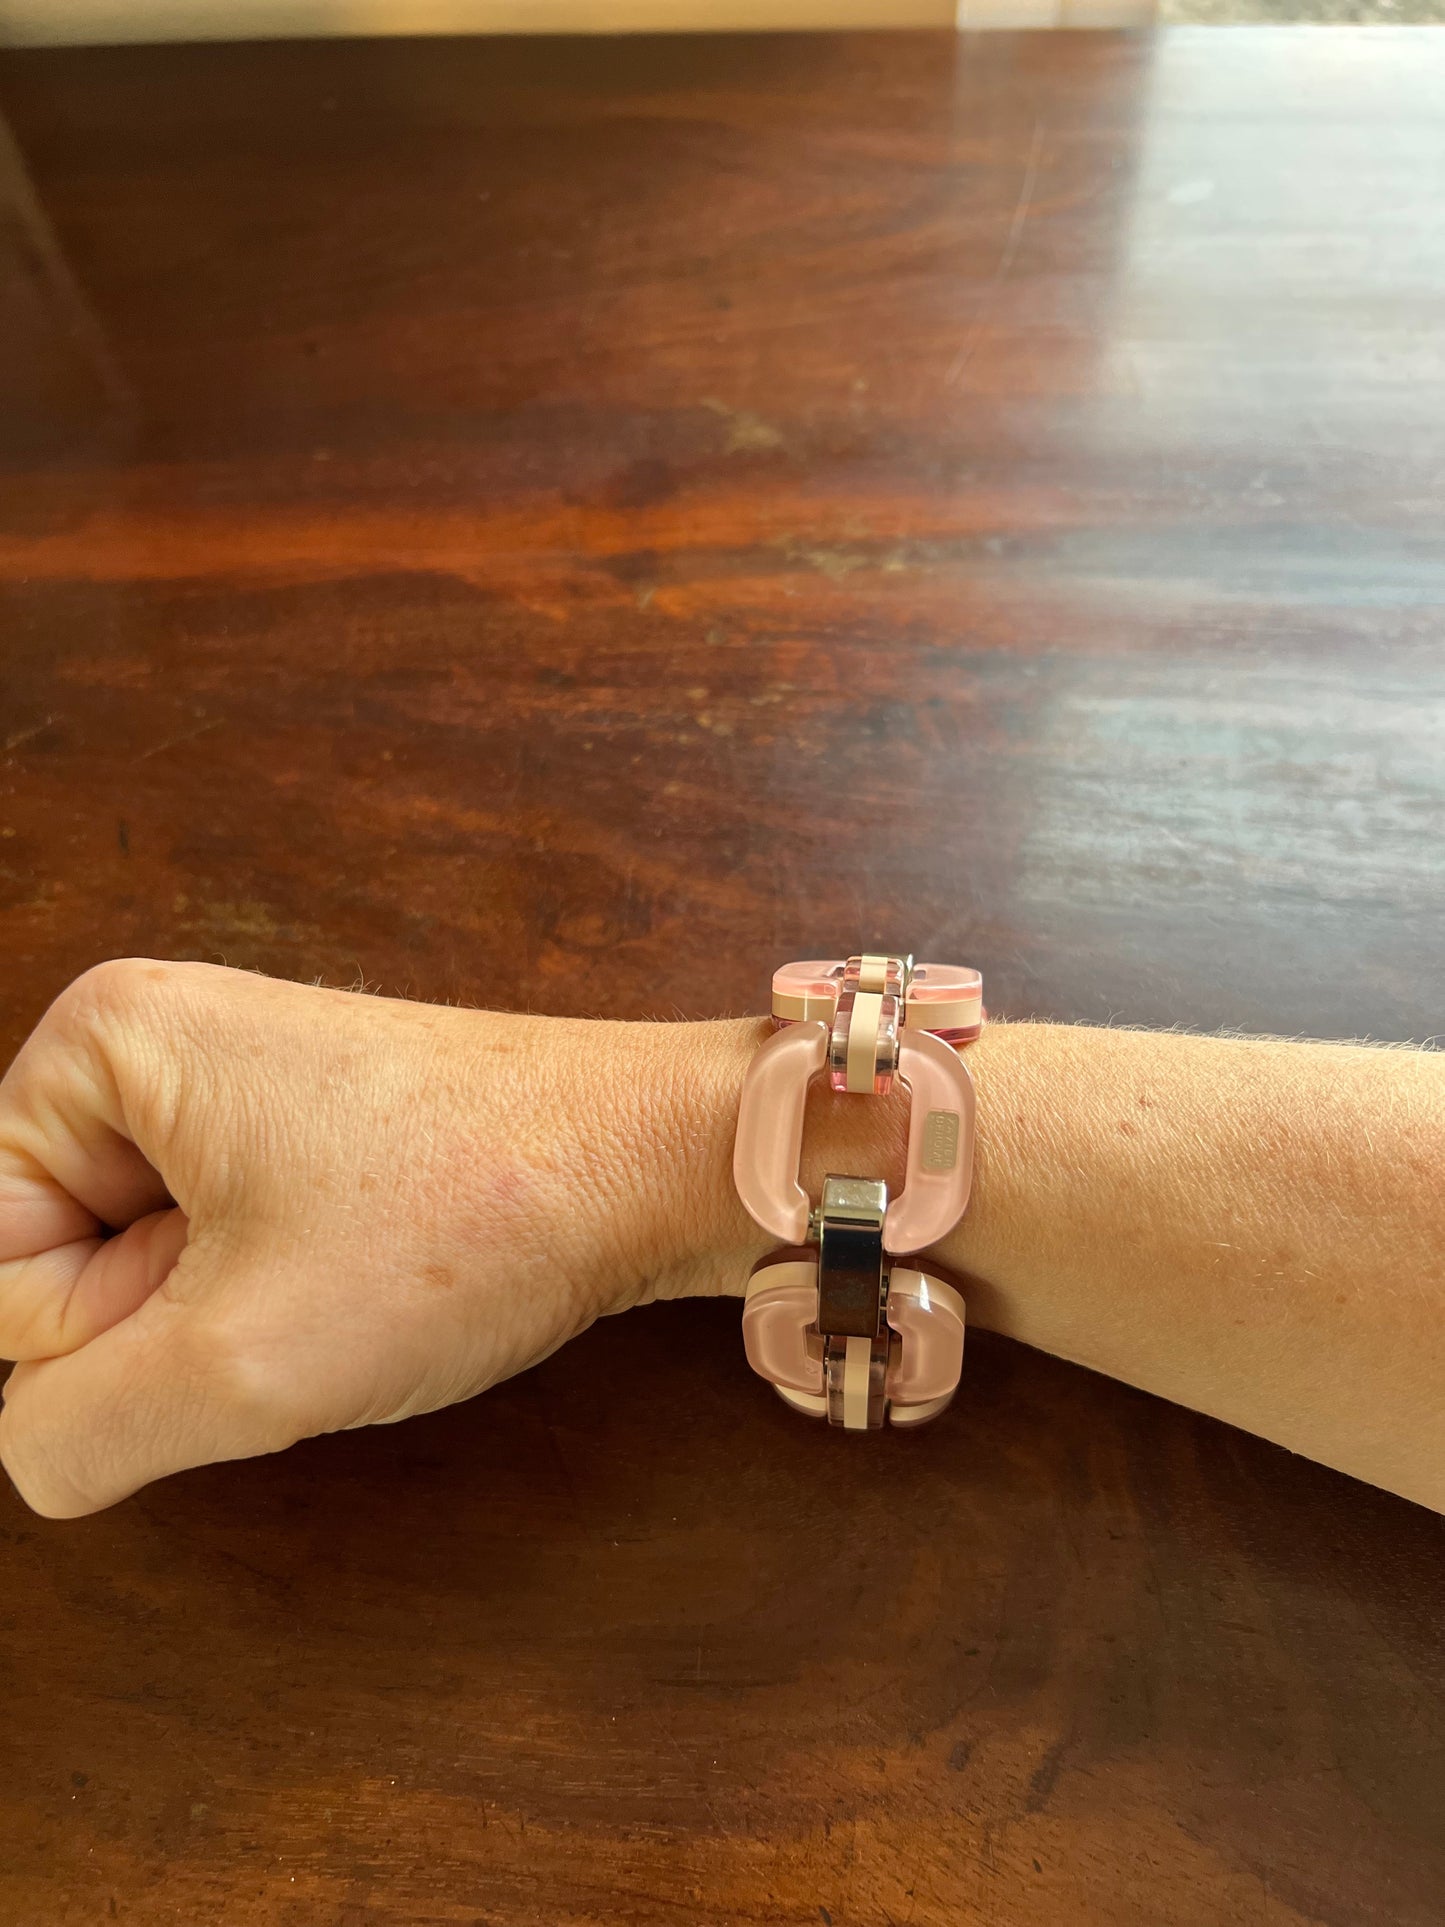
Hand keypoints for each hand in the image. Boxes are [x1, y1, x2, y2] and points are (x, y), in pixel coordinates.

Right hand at [0, 959, 745, 1516]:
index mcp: (104, 1044)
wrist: (652, 1162)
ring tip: (340, 1283)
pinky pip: (220, 1258)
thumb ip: (68, 1434)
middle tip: (292, 1294)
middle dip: (159, 1326)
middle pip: (53, 1260)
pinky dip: (277, 1306)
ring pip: (143, 1276)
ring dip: (224, 1328)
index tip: (221, 1300)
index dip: (82, 1334)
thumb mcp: (233, 1365)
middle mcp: (158, 1046)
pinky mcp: (301, 1137)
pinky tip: (366, 1279)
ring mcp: (234, 1090)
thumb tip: (33, 1448)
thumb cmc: (469, 1218)